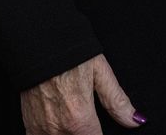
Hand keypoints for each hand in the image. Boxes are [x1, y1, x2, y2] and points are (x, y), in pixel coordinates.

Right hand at [20, 54, 144, 133]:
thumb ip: (116, 102)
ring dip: (70, 134)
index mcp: (79, 120)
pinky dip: (53, 134)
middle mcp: (59, 130)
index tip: (100, 129)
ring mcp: (41, 129)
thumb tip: (135, 121)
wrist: (36, 41)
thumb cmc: (68, 53)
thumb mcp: (99, 71)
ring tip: (73, 116)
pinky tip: (60, 122)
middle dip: (86, 133)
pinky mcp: (30, 125)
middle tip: (87, 120)